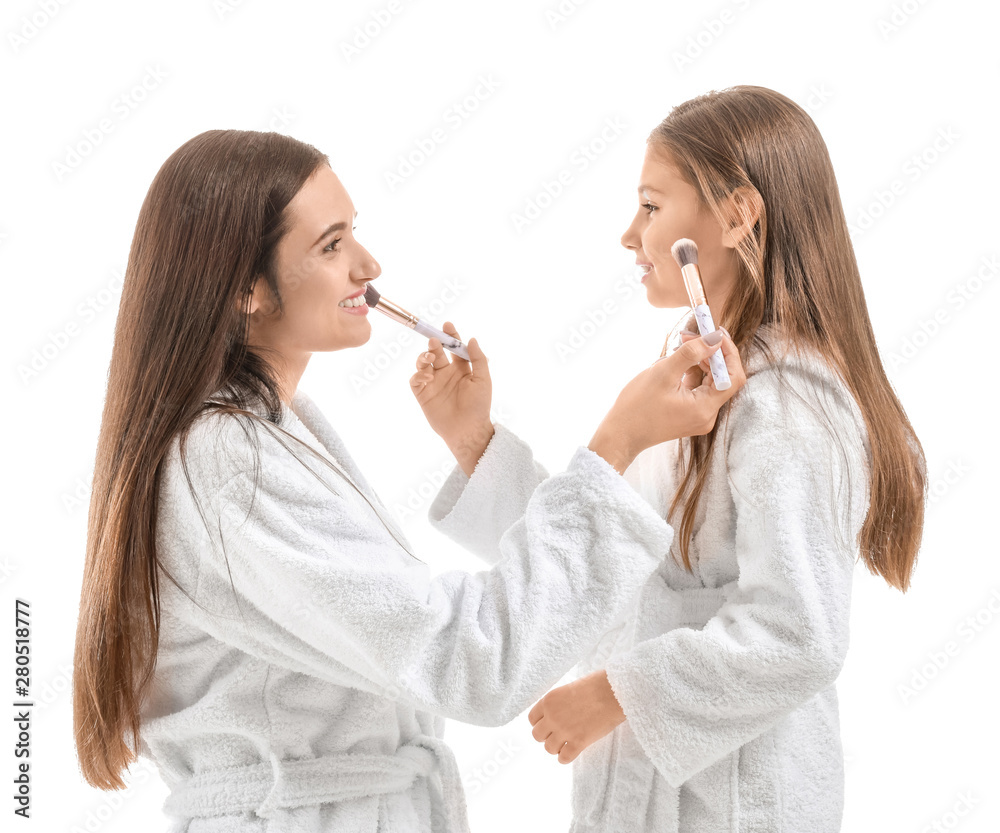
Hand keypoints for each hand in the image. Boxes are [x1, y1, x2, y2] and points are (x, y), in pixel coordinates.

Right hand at [409, 322, 493, 475]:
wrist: (468, 430)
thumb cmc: (479, 406)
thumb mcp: (483, 379)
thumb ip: (478, 358)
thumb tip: (471, 338)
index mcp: (462, 369)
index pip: (454, 348)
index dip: (451, 336)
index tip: (447, 325)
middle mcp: (446, 373)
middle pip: (436, 352)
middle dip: (434, 343)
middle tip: (435, 341)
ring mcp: (434, 383)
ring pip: (423, 362)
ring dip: (424, 356)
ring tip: (430, 357)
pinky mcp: (423, 394)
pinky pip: (415, 379)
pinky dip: (418, 374)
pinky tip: (427, 375)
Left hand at [527, 670, 625, 763]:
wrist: (612, 692)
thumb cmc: (595, 686)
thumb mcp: (568, 688)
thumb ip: (558, 703)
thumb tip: (554, 714)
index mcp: (548, 701)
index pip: (532, 719)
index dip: (540, 724)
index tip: (548, 725)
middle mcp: (552, 716)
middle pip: (537, 736)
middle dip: (546, 736)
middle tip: (557, 735)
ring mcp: (564, 730)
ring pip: (549, 749)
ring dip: (556, 747)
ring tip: (566, 743)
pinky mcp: (578, 742)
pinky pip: (563, 758)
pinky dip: (565, 757)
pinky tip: (572, 751)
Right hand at [588, 328, 744, 472]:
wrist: (620, 434)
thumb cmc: (637, 407)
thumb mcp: (663, 373)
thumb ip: (691, 353)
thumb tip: (715, 338)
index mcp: (705, 408)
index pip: (732, 377)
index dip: (728, 353)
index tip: (715, 334)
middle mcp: (707, 415)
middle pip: (722, 378)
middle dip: (709, 353)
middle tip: (690, 336)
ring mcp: (699, 416)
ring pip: (709, 381)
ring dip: (699, 361)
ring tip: (679, 349)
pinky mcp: (690, 414)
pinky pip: (698, 388)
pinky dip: (691, 372)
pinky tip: (675, 364)